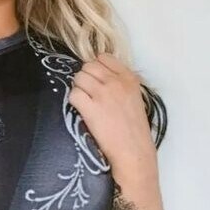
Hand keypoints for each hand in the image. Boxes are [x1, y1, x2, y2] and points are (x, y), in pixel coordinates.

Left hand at [68, 53, 156, 172]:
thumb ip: (122, 83)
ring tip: (86, 102)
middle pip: (88, 66)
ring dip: (79, 89)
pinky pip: (73, 94)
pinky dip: (74, 101)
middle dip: (85, 78)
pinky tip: (82, 110)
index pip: (103, 57)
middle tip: (89, 93)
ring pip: (78, 78)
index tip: (97, 80)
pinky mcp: (91, 108)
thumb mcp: (136, 98)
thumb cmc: (135, 130)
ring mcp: (103, 94)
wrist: (133, 152)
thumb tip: (103, 74)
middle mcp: (116, 82)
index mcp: (129, 78)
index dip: (96, 68)